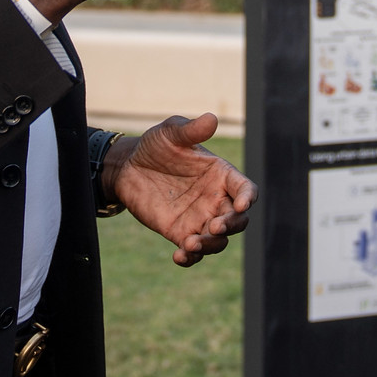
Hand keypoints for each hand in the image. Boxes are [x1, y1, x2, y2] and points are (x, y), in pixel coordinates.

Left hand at [104, 114, 256, 266]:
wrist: (128, 167)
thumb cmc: (155, 146)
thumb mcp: (170, 133)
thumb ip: (190, 129)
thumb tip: (211, 118)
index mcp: (220, 175)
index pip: (245, 189)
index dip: (247, 197)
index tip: (240, 204)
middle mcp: (215, 199)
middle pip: (238, 220)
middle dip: (231, 225)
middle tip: (213, 226)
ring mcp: (199, 219)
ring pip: (219, 240)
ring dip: (211, 245)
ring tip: (192, 244)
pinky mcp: (180, 233)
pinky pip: (193, 252)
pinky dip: (191, 258)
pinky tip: (179, 256)